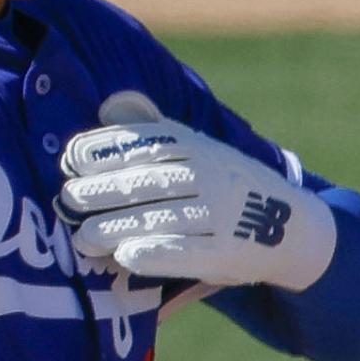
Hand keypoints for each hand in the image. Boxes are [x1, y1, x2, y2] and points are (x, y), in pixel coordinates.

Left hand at [58, 95, 336, 295]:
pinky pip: (189, 252)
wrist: (292, 227)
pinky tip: (128, 256)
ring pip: (163, 218)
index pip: (148, 143)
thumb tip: (108, 104)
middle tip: (67, 201)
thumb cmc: (227, 186)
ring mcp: (224, 214)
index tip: (71, 159)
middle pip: (149, 181)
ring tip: (83, 239)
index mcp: (200, 146)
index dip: (107, 150)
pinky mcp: (230, 253)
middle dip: (104, 190)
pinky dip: (158, 253)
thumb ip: (156, 130)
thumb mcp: (201, 149)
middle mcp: (213, 175)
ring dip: (118, 227)